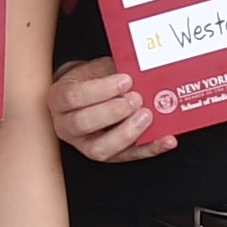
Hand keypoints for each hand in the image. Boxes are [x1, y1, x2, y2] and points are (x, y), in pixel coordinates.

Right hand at [49, 66, 169, 163]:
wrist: (86, 95)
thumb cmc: (90, 81)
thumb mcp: (95, 69)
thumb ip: (111, 71)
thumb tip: (138, 72)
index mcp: (59, 100)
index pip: (73, 97)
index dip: (101, 90)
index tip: (125, 80)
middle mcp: (67, 126)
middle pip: (82, 124)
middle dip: (112, 112)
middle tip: (136, 99)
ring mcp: (85, 144)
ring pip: (100, 149)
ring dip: (127, 134)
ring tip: (147, 116)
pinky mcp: (107, 156)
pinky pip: (128, 157)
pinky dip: (150, 149)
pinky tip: (166, 139)